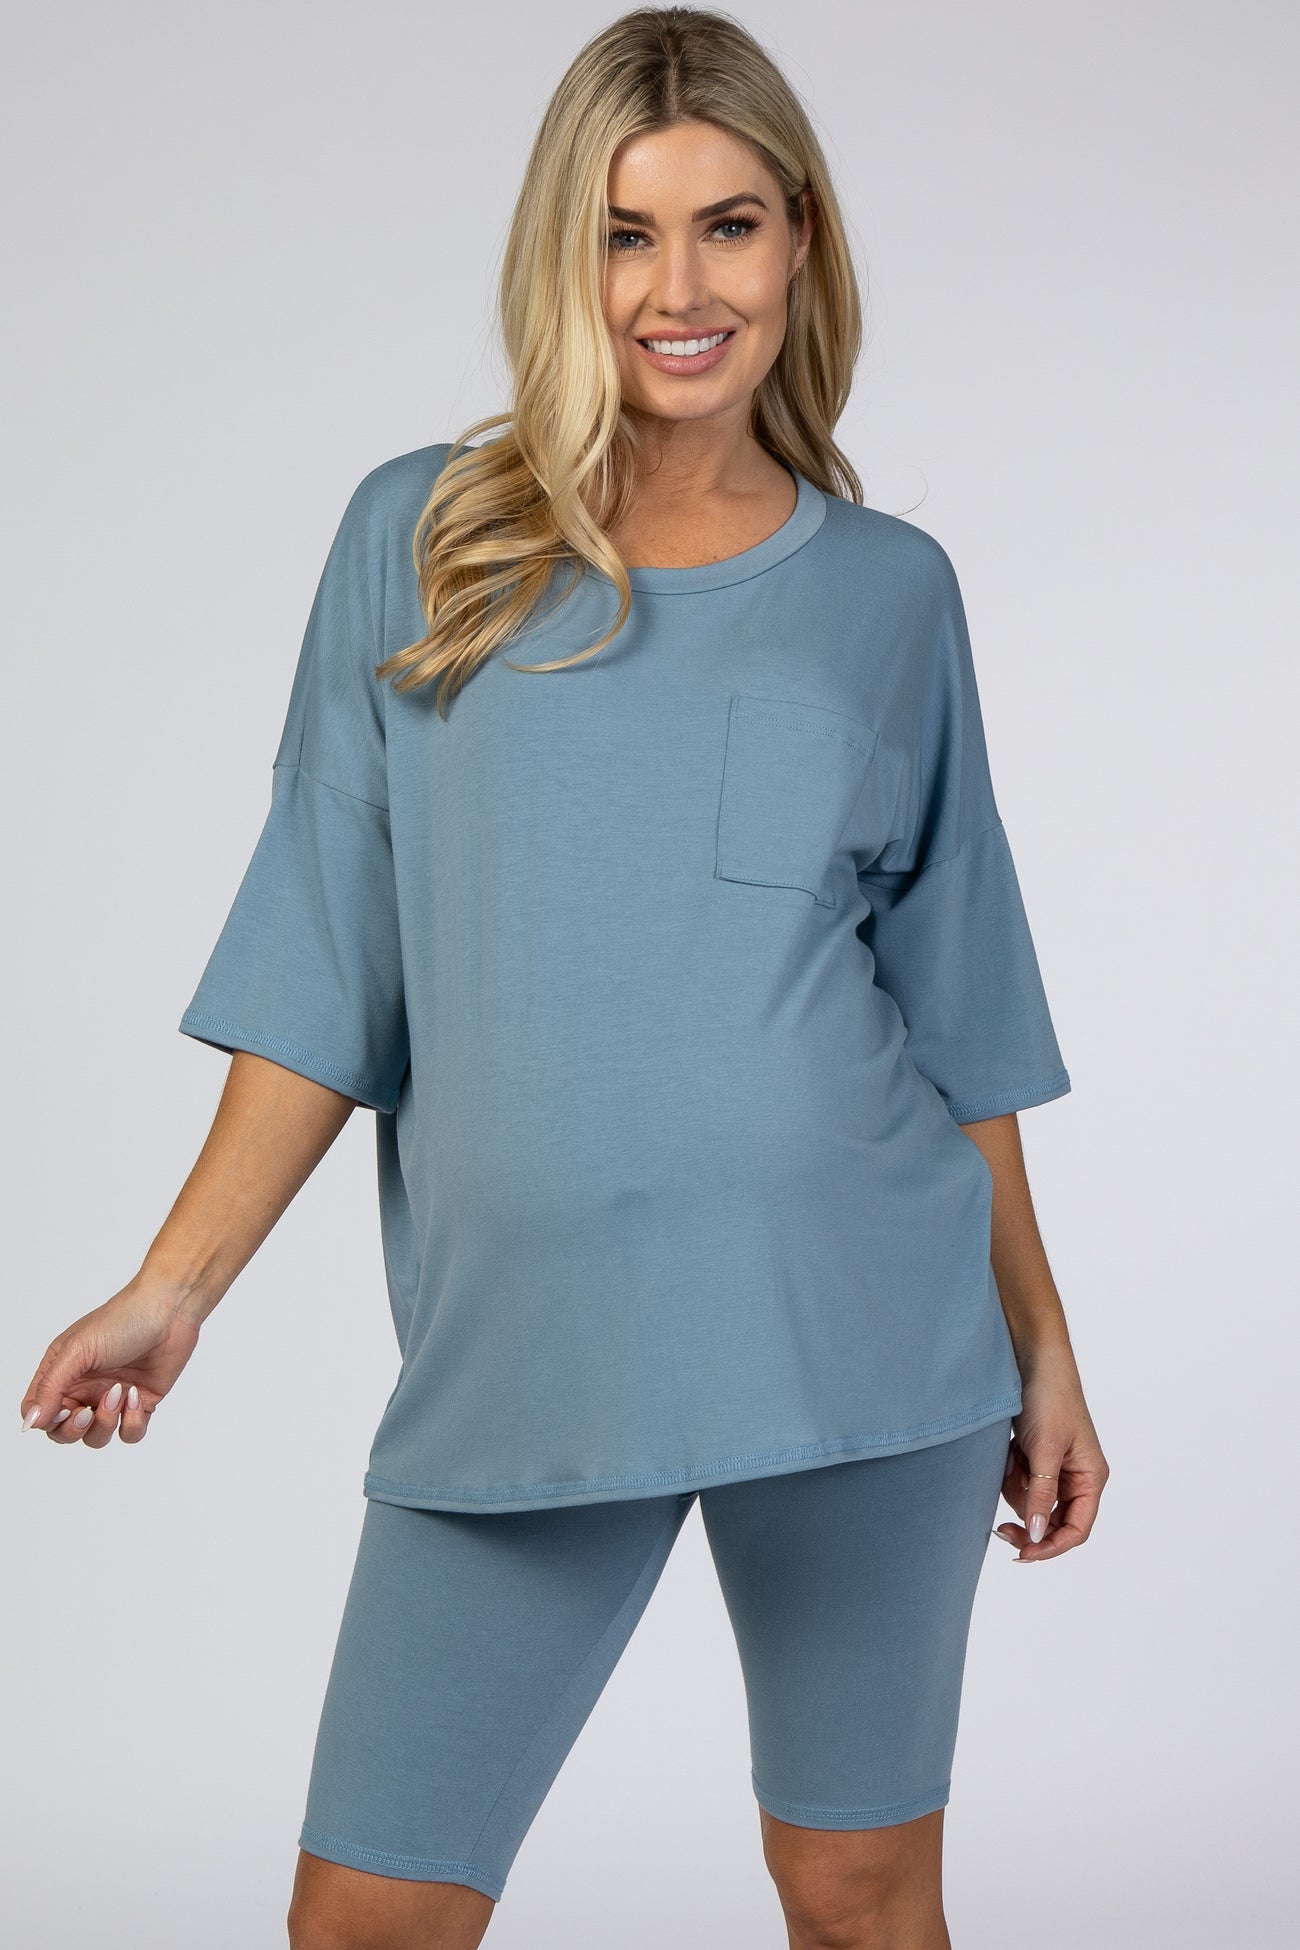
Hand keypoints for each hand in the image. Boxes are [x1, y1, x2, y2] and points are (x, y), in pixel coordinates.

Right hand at [18, 1276, 202, 1447]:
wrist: (169, 1310)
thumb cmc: (121, 1320)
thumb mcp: (76, 1350)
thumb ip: (50, 1388)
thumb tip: (32, 1422)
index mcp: (63, 1373)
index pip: (38, 1412)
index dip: (46, 1420)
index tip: (65, 1407)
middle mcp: (85, 1388)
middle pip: (64, 1432)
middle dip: (73, 1430)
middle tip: (86, 1412)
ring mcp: (112, 1398)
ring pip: (96, 1437)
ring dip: (105, 1424)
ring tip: (118, 1393)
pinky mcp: (140, 1403)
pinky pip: (129, 1433)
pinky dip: (132, 1422)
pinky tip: (136, 1396)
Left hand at [994, 1344, 1108, 1562]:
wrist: (1030, 1358)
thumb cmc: (1049, 1398)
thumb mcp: (1045, 1450)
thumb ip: (1041, 1494)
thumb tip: (1036, 1535)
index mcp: (1091, 1477)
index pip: (1076, 1529)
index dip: (1051, 1546)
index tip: (1022, 1553)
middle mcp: (1076, 1476)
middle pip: (1052, 1522)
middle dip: (1027, 1522)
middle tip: (999, 1530)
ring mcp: (1053, 1467)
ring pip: (1030, 1503)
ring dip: (1014, 1488)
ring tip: (1011, 1459)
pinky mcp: (1033, 1457)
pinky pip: (1018, 1482)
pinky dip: (1009, 1472)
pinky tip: (1008, 1451)